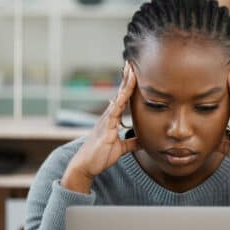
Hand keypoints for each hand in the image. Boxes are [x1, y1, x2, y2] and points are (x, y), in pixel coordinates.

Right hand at [62, 62, 139, 192]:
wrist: (84, 166)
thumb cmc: (99, 156)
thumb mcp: (120, 149)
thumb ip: (131, 143)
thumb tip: (144, 141)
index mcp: (112, 119)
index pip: (122, 98)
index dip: (128, 86)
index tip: (134, 72)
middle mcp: (108, 116)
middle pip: (120, 93)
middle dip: (126, 78)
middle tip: (131, 63)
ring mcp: (106, 120)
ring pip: (118, 98)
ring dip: (125, 85)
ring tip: (130, 70)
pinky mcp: (105, 128)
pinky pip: (114, 112)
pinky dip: (119, 101)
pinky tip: (123, 93)